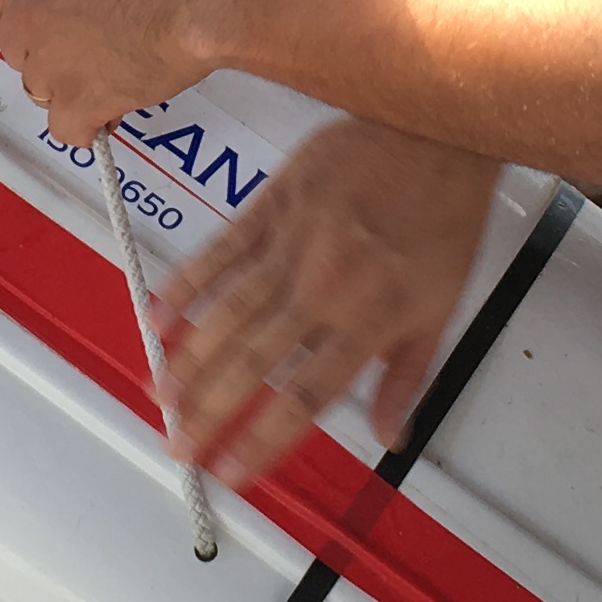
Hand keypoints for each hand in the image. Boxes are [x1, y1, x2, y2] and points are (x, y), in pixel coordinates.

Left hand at [0, 0, 222, 145]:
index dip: (2, 14)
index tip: (31, 13)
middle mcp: (24, 28)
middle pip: (14, 51)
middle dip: (47, 47)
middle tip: (91, 32)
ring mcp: (49, 71)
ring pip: (41, 91)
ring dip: (69, 85)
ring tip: (112, 63)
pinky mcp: (80, 105)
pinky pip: (67, 130)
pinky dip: (87, 124)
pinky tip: (110, 107)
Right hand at [161, 119, 501, 486]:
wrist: (435, 130)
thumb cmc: (443, 217)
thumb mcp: (440, 307)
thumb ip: (406, 376)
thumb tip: (391, 436)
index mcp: (366, 320)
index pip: (304, 397)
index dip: (262, 441)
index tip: (232, 471)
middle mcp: (321, 288)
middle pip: (252, 364)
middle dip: (210, 412)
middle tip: (178, 445)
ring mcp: (290, 244)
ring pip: (228, 313)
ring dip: (190, 358)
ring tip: (161, 395)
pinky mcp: (271, 203)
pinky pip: (220, 250)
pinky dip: (187, 283)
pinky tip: (158, 313)